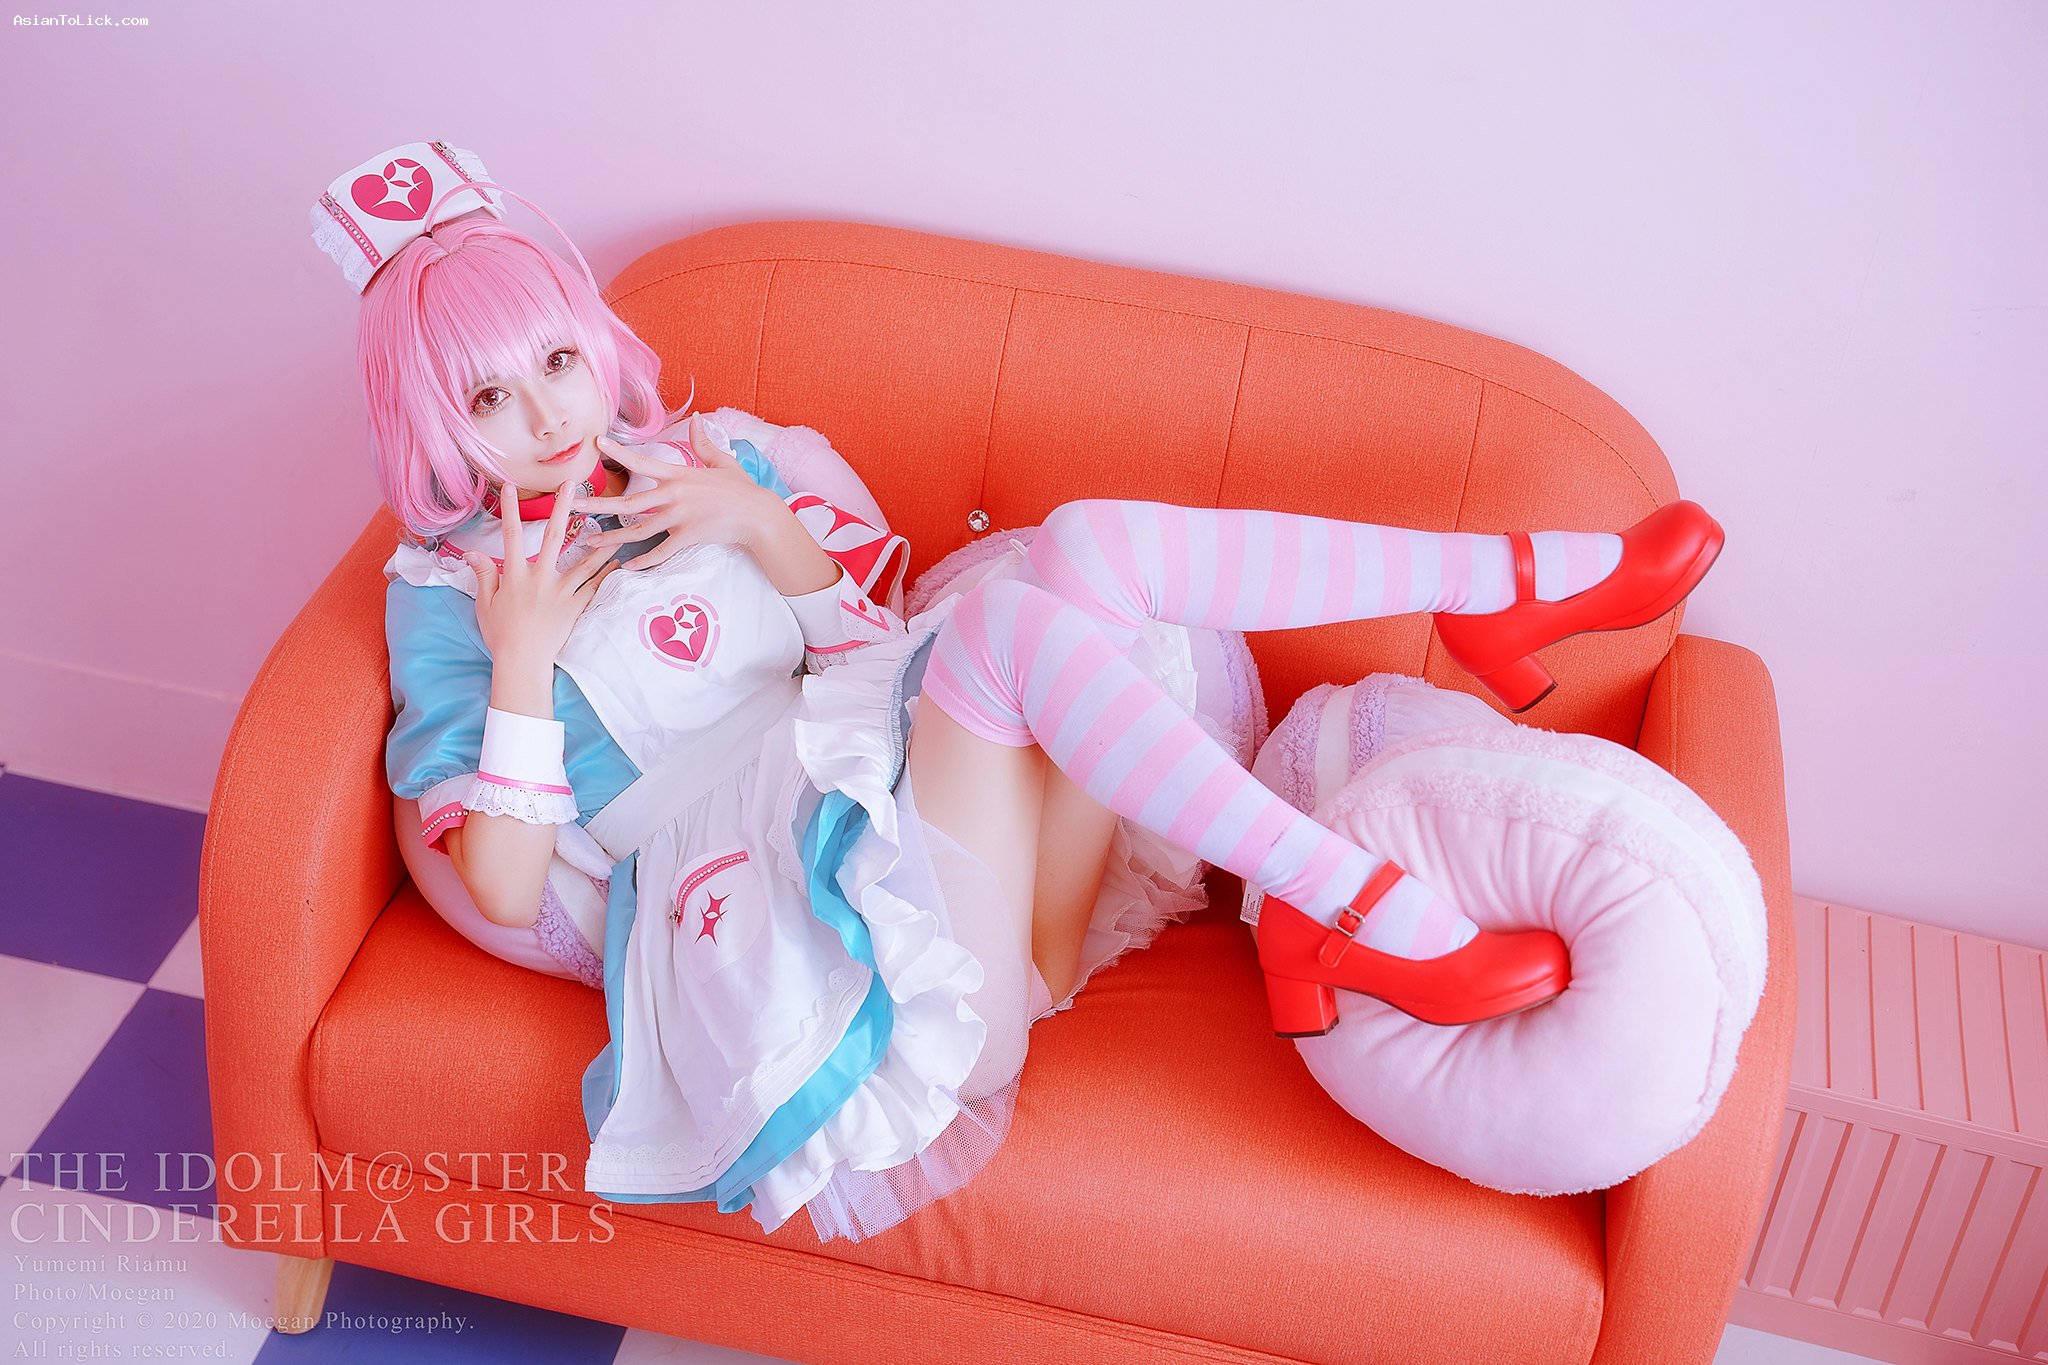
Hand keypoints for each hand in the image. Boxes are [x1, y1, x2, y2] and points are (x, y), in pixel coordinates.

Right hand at [461, 476, 620, 668]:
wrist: (522, 662)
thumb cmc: (501, 634)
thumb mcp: (485, 604)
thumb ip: (483, 575)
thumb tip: (472, 552)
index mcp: (516, 576)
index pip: (512, 536)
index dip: (510, 510)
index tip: (509, 487)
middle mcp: (540, 579)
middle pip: (554, 536)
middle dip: (562, 508)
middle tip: (572, 485)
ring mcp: (561, 593)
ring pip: (585, 562)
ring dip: (601, 543)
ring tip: (616, 526)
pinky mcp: (575, 608)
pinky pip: (594, 588)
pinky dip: (606, 575)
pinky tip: (617, 563)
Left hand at [574, 413, 782, 570]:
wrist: (758, 515)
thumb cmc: (741, 488)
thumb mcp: (722, 462)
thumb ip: (703, 443)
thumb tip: (697, 419)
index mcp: (678, 475)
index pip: (642, 462)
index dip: (619, 452)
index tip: (596, 444)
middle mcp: (674, 496)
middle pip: (628, 503)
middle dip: (598, 504)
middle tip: (573, 507)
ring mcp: (680, 518)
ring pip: (638, 531)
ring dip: (611, 538)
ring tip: (589, 542)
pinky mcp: (688, 537)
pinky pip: (660, 552)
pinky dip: (643, 562)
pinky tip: (626, 568)